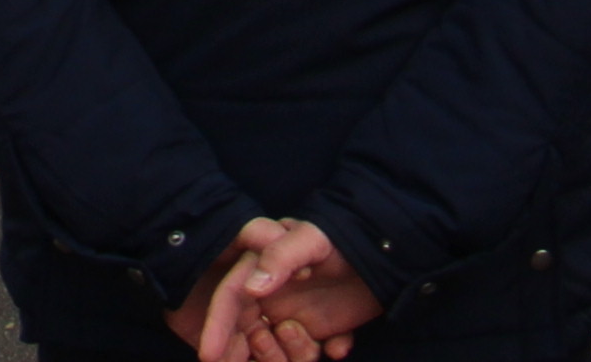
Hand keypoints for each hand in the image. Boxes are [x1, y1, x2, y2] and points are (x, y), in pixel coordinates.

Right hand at [187, 221, 375, 361]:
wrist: (382, 249)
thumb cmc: (341, 239)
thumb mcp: (310, 240)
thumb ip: (280, 257)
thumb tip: (252, 287)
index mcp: (259, 272)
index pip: (230, 302)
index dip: (216, 329)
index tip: (209, 357)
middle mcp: (272, 297)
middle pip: (249, 335)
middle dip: (260, 351)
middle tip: (281, 338)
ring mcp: (295, 315)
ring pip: (281, 351)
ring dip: (293, 355)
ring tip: (315, 344)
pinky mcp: (321, 328)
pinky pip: (313, 352)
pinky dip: (326, 351)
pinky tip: (339, 345)